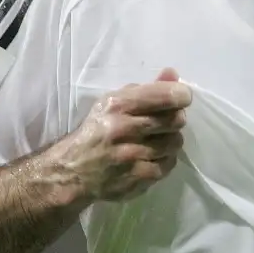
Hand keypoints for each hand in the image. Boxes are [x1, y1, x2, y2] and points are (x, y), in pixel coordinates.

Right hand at [59, 67, 191, 203]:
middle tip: (165, 123)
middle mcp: (124, 128)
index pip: (165, 96)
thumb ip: (146, 89)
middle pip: (175, 120)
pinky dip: (165, 160)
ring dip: (171, 141)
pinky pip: (168, 165)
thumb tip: (173, 74)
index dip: (181, 95)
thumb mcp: (114, 102)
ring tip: (157, 141)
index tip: (181, 98)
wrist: (73, 171)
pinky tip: (152, 157)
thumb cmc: (96, 131)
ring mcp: (131, 155)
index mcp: (118, 105)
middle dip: (175, 119)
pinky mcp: (136, 178)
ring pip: (175, 143)